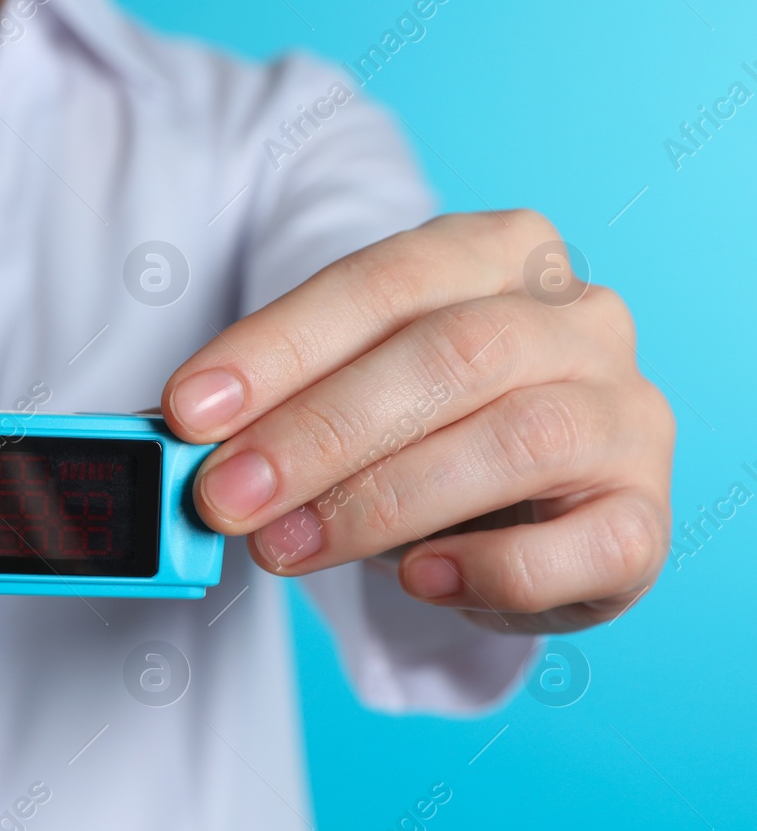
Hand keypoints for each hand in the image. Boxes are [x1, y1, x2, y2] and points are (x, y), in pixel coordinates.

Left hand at [160, 211, 674, 633]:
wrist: (520, 502)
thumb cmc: (418, 427)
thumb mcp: (344, 391)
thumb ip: (280, 404)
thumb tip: (185, 441)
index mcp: (500, 252)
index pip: (383, 280)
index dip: (277, 347)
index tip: (187, 410)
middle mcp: (580, 319)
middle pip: (450, 355)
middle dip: (316, 433)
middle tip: (223, 498)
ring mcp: (627, 416)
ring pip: (517, 441)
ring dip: (378, 503)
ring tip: (284, 548)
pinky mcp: (643, 518)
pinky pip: (584, 544)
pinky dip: (490, 568)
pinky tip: (416, 578)